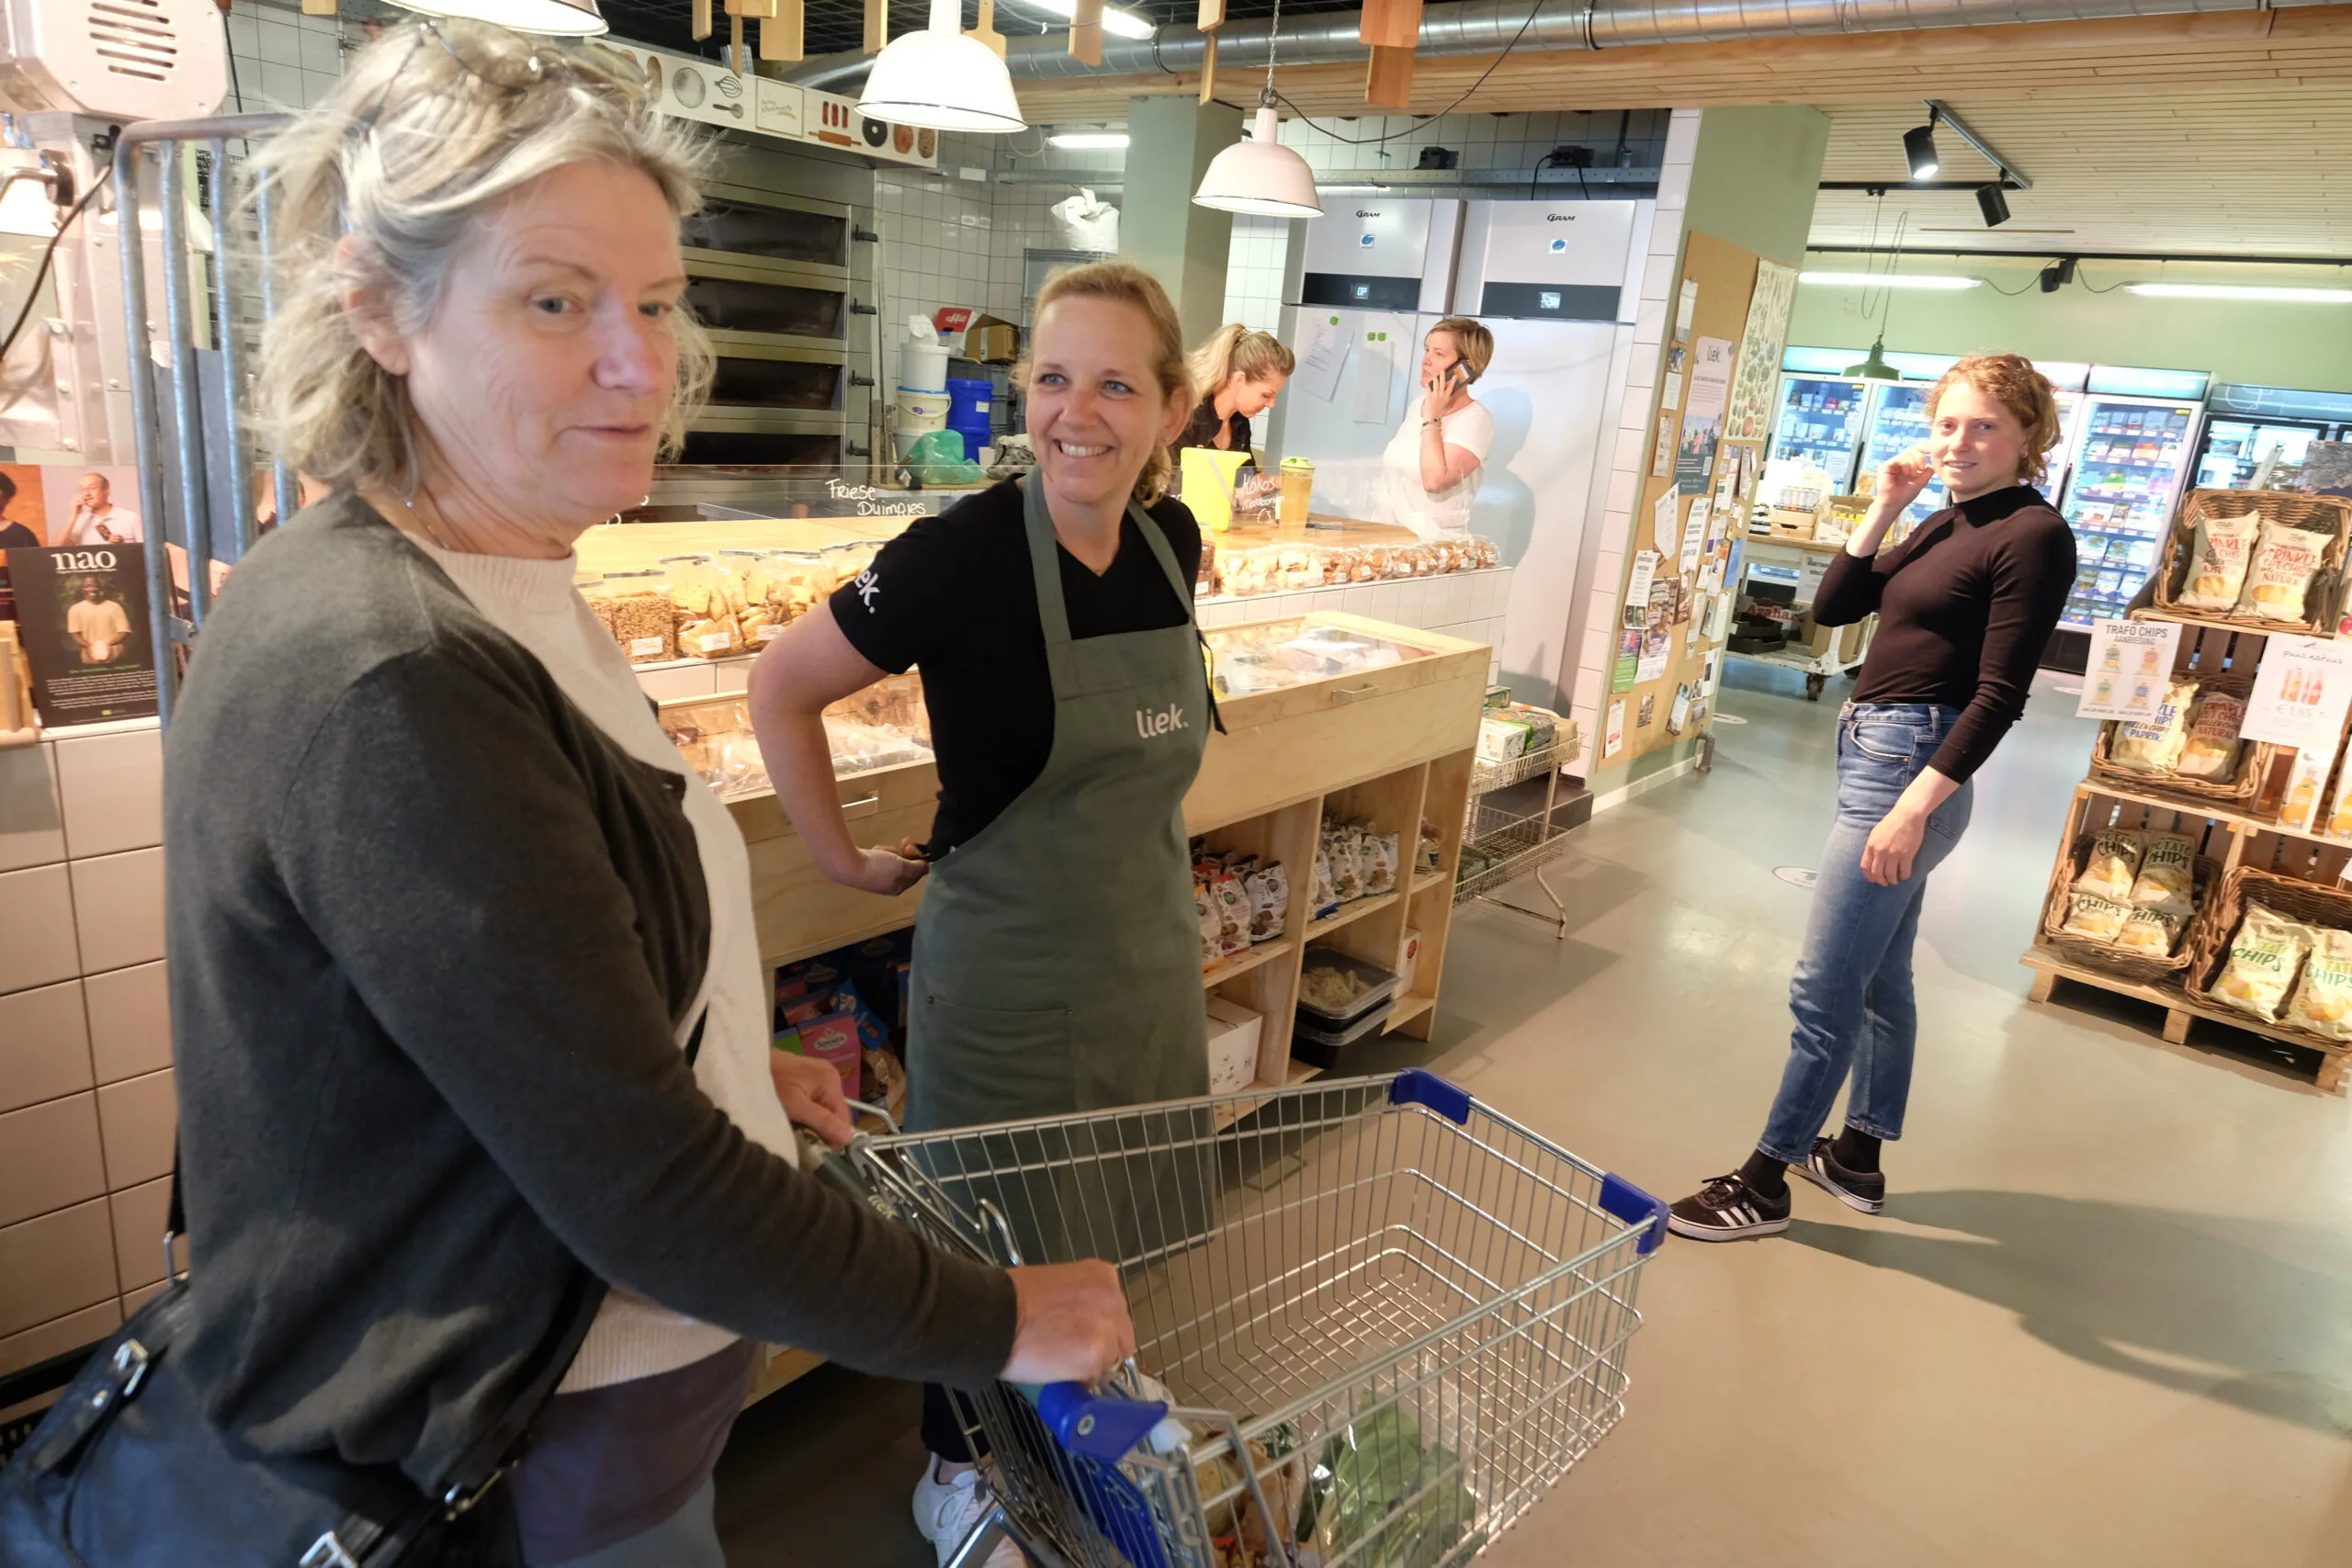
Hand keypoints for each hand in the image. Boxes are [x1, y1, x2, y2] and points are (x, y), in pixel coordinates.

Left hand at [770, 1050, 854, 1146]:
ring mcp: (818, 1074)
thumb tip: (848, 1138)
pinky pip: (814, 1101)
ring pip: (824, 1109)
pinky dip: (805, 1111)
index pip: (843, 1118)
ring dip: (812, 1121)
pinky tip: (792, 1114)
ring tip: (794, 1124)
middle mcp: (830, 1075)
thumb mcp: (795, 1107)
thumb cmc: (770, 1084)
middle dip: (821, 1128)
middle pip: (834, 1113)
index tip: (813, 1147)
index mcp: (831, 1081)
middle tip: (800, 1135)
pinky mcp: (807, 1077)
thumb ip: (823, 1122)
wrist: (744, 1062)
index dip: (832, 1136)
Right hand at [839, 839, 927, 895]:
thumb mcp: (903, 867)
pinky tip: (875, 850)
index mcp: (899, 888)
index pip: (916, 874)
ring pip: (893, 859)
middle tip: (905, 842)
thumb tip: (928, 866)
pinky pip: (880, 857)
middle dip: (904, 853)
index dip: (918, 859)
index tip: (914, 846)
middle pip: (905, 866)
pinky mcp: (868, 867)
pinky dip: (880, 851)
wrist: (848, 865)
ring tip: (883, 849)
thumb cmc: (878, 868)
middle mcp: (889, 885)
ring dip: (891, 851)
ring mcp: (877, 876)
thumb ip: (917, 867)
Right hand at [1002, 1261, 1135, 1384]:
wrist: (995, 1314)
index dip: (1099, 1328)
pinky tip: (1055, 1371)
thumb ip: (1079, 1301)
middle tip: (1069, 1352)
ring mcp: (1106, 1330)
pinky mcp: (1094, 1358)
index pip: (1116, 1313)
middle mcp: (1113, 1300)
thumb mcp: (1058, 1284)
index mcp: (1104, 1277)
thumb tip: (1082, 1326)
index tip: (1079, 1334)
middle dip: (1101, 1348)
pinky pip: (1093, 1379)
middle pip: (1121, 1338)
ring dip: (1089, 1365)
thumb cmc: (1015, 1296)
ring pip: (1109, 1361)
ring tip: (1057, 1361)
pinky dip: (1077, 1381)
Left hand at [1421, 364, 1462, 422]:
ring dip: (1435, 379)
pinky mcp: (1429, 396)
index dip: (1453, 380)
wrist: (1433, 418)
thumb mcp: (1447, 406)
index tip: (1455, 375)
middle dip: (1442, 376)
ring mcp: (1435, 395)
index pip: (1451, 387)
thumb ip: (1450, 399)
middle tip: (1442, 370)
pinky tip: (1427, 383)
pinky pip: (1428, 389)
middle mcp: (1442, 395)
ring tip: (1435, 376)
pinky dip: (1427, 386)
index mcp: (1447, 397)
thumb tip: (1452, 395)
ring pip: (1436, 384)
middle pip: (1443, 383)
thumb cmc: (1440, 413)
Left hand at [1860, 808, 1927, 885]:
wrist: (1907, 816)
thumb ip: (1872, 847)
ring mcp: (1893, 854)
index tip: (1873, 879)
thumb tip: (1871, 860)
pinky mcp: (1906, 855)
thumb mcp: (1875, 833)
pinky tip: (1904, 876)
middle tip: (1885, 882)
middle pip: (1877, 873)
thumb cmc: (1891, 823)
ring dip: (1892, 880)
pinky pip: (1904, 871)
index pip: (1865, 867)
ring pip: (1890, 875)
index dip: (1869, 876)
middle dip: (1880, 881)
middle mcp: (1880, 852)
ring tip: (1895, 880)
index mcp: (1871, 846)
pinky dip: (1904, 876)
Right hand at [1877, 445, 1934, 510]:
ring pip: (1907, 452)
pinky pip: (1900, 458)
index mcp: (1907, 464)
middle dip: (1920, 457)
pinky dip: (1906, 464)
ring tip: (1913, 474)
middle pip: (1912, 448)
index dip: (1924, 448)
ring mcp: (1892, 463)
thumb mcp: (1922, 481)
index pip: (1915, 450)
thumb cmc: (1906, 494)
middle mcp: (1899, 462)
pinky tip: (1907, 473)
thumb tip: (1935, 461)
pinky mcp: (1885, 466)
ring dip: (1914, 463)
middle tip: (1922, 468)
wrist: (1894, 504)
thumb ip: (1928, 471)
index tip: (1932, 451)